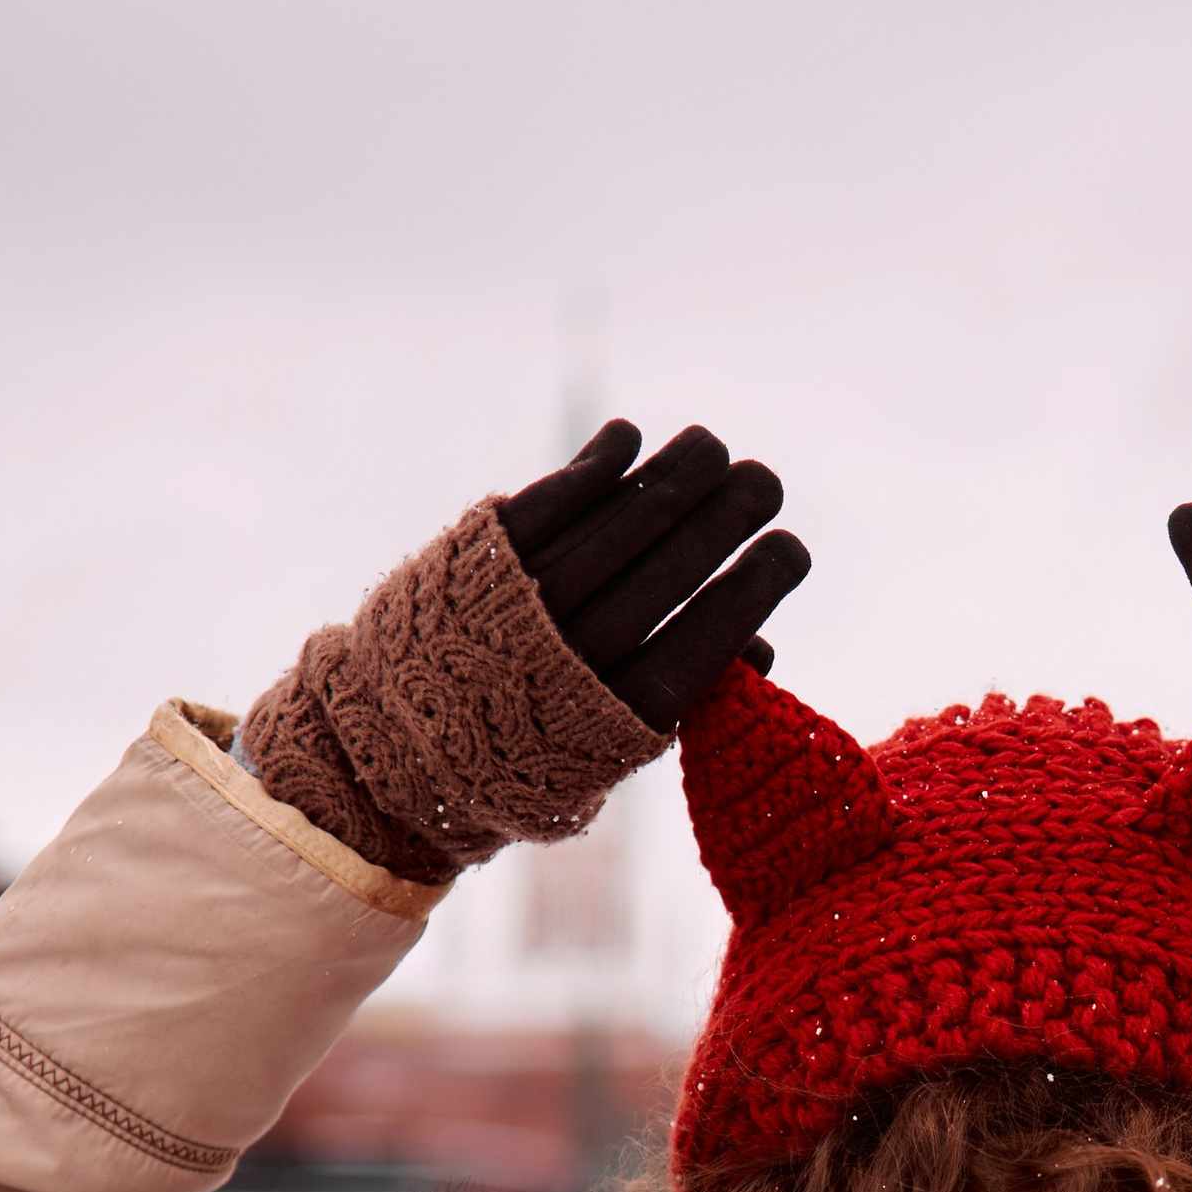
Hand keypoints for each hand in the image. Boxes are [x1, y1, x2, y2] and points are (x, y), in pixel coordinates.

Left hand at [501, 418, 809, 726]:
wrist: (401, 746)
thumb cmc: (528, 748)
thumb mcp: (609, 752)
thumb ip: (683, 703)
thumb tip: (761, 648)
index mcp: (615, 716)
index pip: (706, 637)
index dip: (755, 586)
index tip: (790, 548)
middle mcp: (570, 655)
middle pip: (668, 570)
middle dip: (727, 517)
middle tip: (765, 483)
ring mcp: (523, 601)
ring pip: (618, 523)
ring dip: (673, 475)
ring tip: (711, 448)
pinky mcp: (479, 558)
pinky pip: (551, 500)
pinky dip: (594, 465)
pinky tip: (629, 440)